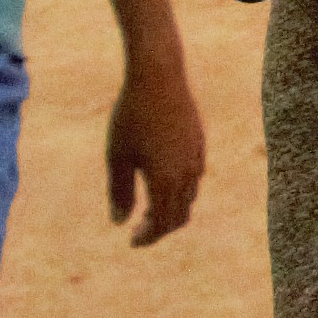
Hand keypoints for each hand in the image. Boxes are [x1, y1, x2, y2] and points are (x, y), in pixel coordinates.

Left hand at [107, 53, 207, 238]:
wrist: (158, 76)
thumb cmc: (131, 116)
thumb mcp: (118, 156)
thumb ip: (118, 192)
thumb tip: (119, 222)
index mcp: (166, 180)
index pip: (162, 224)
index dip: (147, 237)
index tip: (131, 241)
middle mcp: (188, 173)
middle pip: (180, 216)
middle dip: (160, 228)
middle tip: (138, 228)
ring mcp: (197, 157)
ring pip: (190, 197)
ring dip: (171, 209)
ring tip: (148, 207)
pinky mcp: (199, 142)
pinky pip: (194, 177)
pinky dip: (180, 190)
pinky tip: (162, 179)